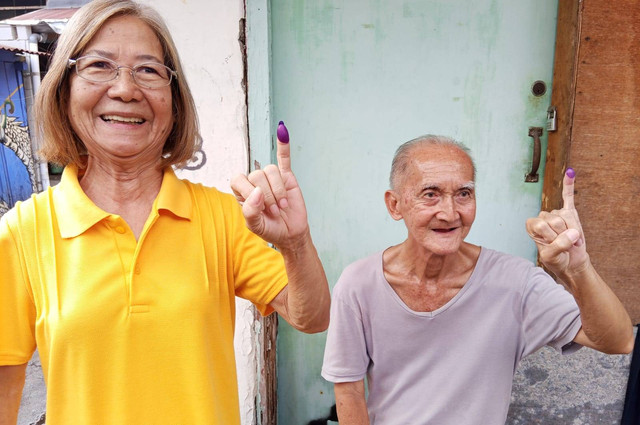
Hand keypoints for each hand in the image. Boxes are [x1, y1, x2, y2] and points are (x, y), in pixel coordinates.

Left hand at [231, 121, 308, 249]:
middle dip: (267, 196)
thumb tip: (257, 192)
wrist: (291, 234)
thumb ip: (251, 211)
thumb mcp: (255, 226)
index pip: (238, 179)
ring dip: (278, 190)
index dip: (248, 191)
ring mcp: (271, 178)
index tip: (259, 206)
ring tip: (282, 206)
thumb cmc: (270, 229)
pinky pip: (283, 157)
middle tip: (274, 211)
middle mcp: (255, 182)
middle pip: (257, 175)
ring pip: (270, 171)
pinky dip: (283, 144)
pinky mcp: (286, 177)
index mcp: (242, 192)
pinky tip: (282, 130)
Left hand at [526, 168, 589, 276]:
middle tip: (564, 245)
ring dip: (573, 231)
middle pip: (555, 220)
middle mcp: (543, 216)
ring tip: (571, 240)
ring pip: (567, 216)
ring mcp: (556, 214)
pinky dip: (569, 184)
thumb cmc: (557, 259)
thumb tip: (572, 233)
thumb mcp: (552, 256)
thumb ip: (559, 245)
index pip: (540, 225)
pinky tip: (570, 173)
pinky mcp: (570, 212)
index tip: (553, 248)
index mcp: (532, 225)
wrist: (570, 262)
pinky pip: (569, 196)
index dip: (550, 238)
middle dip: (563, 235)